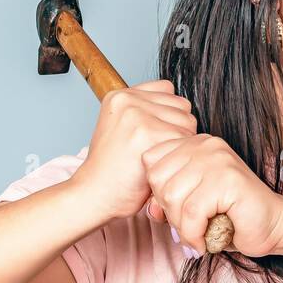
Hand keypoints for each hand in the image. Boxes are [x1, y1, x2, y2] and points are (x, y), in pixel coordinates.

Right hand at [68, 79, 197, 221]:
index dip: (169, 114)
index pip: (167, 89)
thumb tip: (184, 106)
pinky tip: (159, 167)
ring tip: (156, 159)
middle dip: (177, 130)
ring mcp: (137, 115)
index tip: (154, 135)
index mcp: (121, 95)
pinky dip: (178, 158)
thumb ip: (147, 111)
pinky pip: (185, 141)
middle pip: (182, 106)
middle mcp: (128, 99)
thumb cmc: (114, 169)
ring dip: (179, 145)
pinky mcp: (148, 133)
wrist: (95, 194)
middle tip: (155, 151)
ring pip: (188, 123)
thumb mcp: (121, 128)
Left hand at [141, 134, 282, 257]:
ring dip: (181, 226)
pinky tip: (205, 242)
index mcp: (194, 144)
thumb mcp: (191, 205)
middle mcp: (206, 145)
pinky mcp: (228, 179)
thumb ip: (167, 200)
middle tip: (188, 227)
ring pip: (172, 196)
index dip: (157, 193)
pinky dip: (194, 234)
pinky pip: (193, 211)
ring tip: (197, 235)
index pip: (150, 161)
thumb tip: (149, 208)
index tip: (178, 211)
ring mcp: (218, 159)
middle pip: (158, 179)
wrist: (273, 225)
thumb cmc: (232, 217)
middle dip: (168, 211)